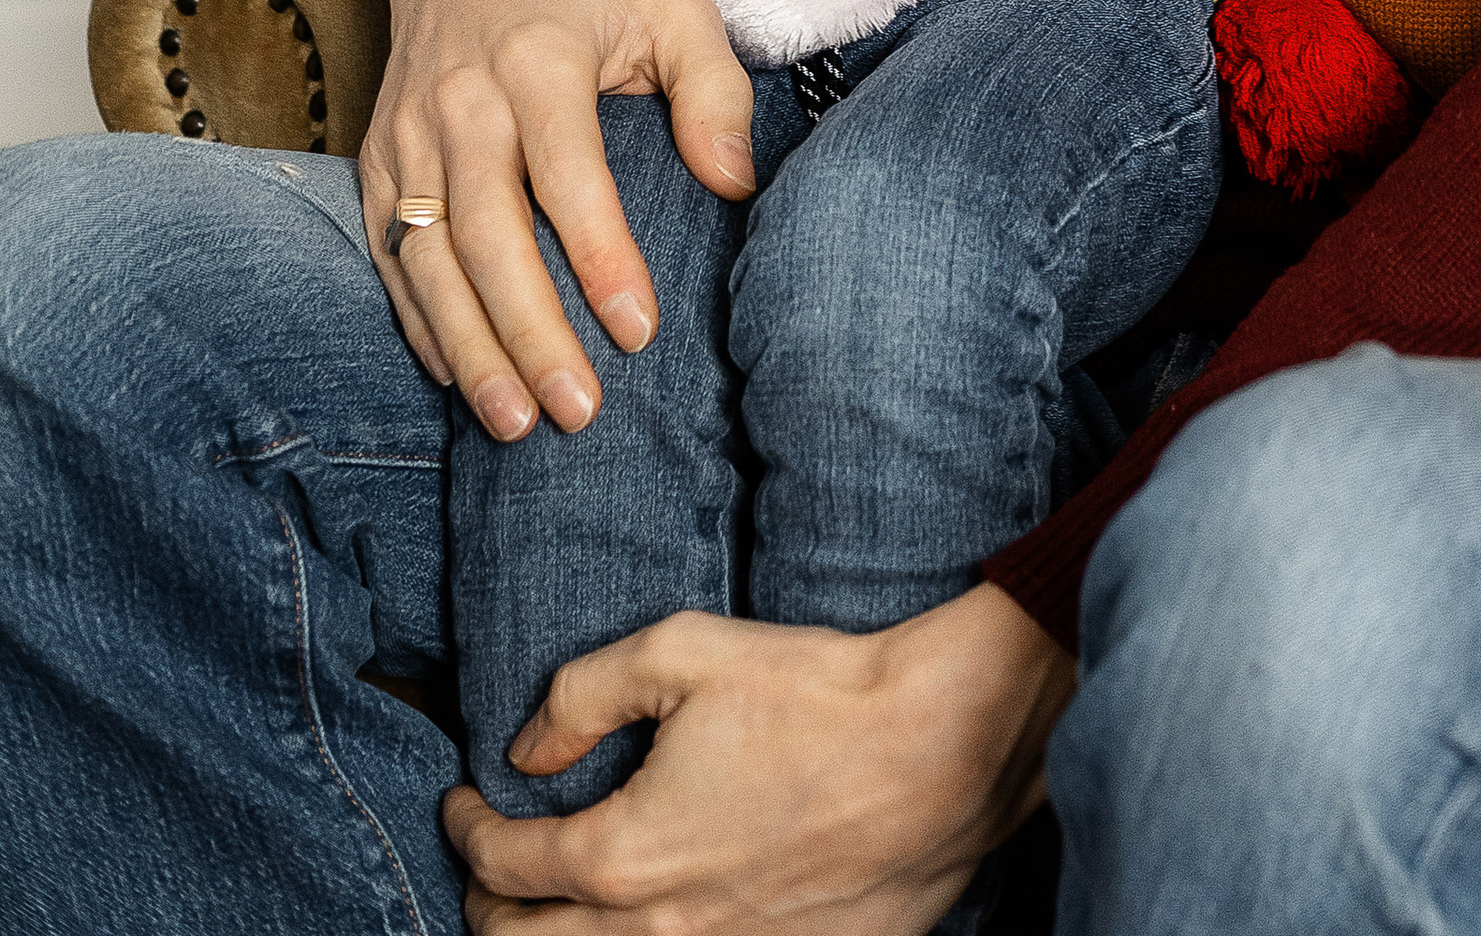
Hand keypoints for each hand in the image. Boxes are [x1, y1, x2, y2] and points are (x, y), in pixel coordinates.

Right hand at [365, 0, 754, 442]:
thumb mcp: (672, 10)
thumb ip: (714, 91)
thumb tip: (734, 184)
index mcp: (537, 59)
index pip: (566, 173)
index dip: (600, 256)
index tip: (640, 332)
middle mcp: (461, 100)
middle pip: (487, 233)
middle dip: (529, 330)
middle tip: (579, 410)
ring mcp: (409, 137)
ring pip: (428, 258)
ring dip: (471, 347)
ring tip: (517, 422)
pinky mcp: (377, 164)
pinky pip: (390, 257)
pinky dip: (421, 324)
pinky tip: (461, 379)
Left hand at [445, 585, 1075, 932]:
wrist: (941, 750)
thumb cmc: (816, 693)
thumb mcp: (682, 650)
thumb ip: (582, 692)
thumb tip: (529, 745)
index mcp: (623, 856)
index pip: (505, 864)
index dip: (466, 829)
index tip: (462, 801)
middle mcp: (659, 932)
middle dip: (489, 903)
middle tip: (488, 863)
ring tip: (555, 897)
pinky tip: (653, 909)